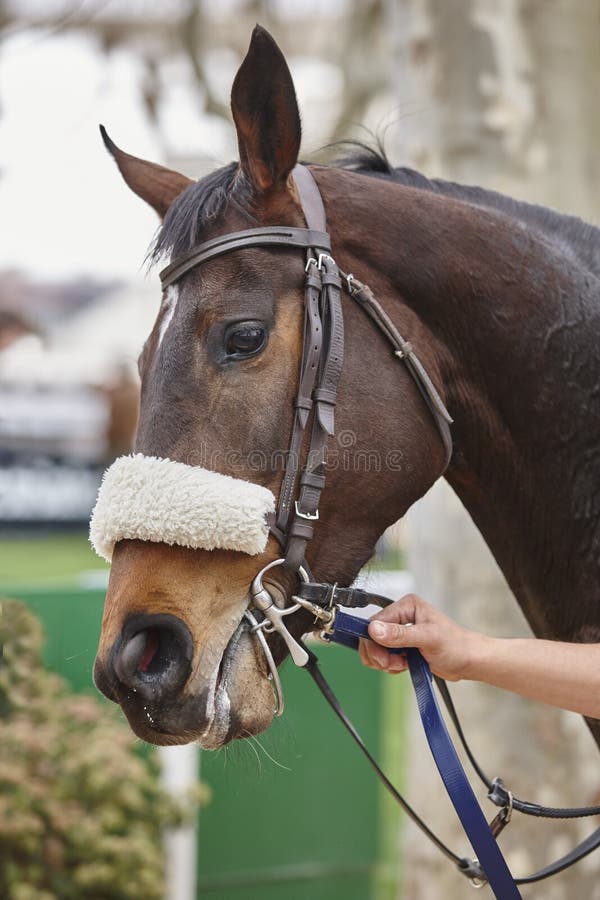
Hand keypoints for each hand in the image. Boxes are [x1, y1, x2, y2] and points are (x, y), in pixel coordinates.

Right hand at [359, 593, 484, 680]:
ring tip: (401, 665)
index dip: (374, 641)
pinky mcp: (402, 645)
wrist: (469, 661)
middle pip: (372, 635)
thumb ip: (400, 634)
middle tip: (392, 664)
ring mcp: (401, 631)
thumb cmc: (456, 645)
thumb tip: (374, 629)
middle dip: (379, 653)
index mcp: (407, 605)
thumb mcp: (428, 638)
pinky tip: (404, 666)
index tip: (382, 658)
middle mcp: (402, 615)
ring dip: (385, 661)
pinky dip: (390, 665)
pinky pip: (384, 656)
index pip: (376, 621)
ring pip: (376, 647)